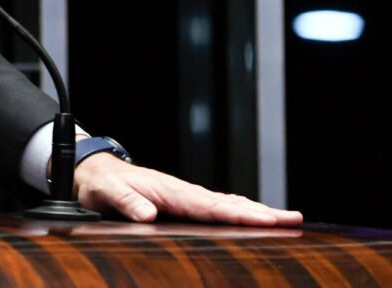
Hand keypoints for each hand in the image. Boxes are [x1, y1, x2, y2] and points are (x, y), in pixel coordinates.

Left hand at [73, 153, 302, 225]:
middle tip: (296, 218)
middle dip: (262, 212)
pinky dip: (241, 210)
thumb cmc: (102, 184)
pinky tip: (256, 217)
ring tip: (289, 218)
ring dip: (257, 211)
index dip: (239, 214)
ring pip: (228, 203)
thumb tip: (147, 214)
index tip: (266, 219)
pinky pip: (219, 207)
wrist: (95, 171)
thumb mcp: (107, 194)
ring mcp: (186, 196)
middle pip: (229, 203)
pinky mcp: (184, 202)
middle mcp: (183, 192)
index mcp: (170, 192)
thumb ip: (126, 203)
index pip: (210, 206)